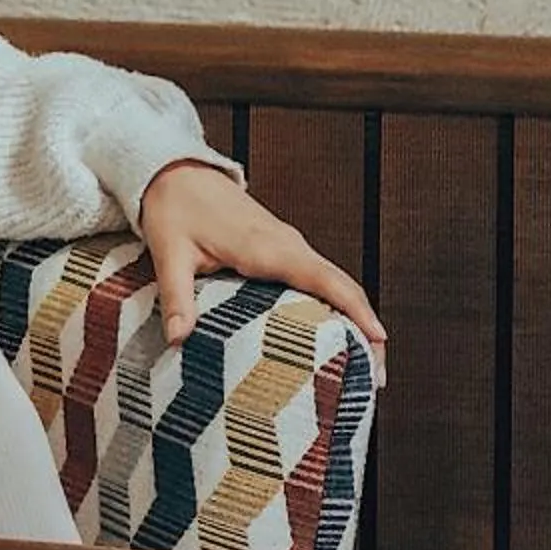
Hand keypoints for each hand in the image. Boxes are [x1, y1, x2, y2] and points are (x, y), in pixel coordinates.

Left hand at [138, 158, 386, 374]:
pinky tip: (331, 335)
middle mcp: (288, 245)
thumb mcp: (170, 254)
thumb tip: (178, 338)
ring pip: (335, 283)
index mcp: (268, 248)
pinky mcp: (282, 249)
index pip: (327, 280)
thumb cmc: (175, 208)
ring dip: (354, 318)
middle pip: (344, 286)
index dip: (358, 310)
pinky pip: (319, 279)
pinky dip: (334, 305)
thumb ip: (177, 297)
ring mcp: (289, 246)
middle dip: (366, 327)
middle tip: (376, 376)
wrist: (177, 173)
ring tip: (362, 365)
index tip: (380, 341)